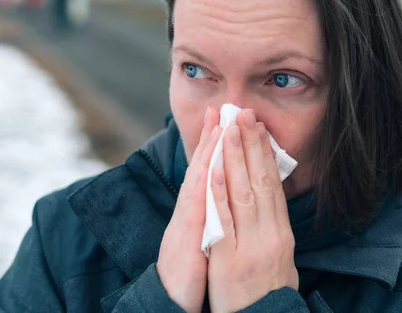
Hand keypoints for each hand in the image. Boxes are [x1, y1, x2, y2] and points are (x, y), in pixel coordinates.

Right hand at [157, 107, 220, 312]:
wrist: (173, 297)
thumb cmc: (192, 267)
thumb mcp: (206, 234)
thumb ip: (214, 212)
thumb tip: (225, 193)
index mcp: (200, 208)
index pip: (211, 170)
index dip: (219, 145)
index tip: (228, 119)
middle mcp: (191, 210)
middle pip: (203, 168)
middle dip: (212, 137)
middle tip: (220, 108)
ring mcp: (186, 222)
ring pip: (198, 182)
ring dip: (208, 154)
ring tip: (217, 127)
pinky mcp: (186, 240)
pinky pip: (194, 211)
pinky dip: (202, 190)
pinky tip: (208, 171)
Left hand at [208, 109, 298, 312]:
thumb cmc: (271, 298)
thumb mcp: (284, 266)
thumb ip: (276, 237)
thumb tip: (274, 213)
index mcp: (282, 235)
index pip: (273, 186)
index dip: (266, 156)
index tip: (259, 130)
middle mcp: (270, 235)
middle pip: (260, 182)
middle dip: (251, 145)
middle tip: (245, 114)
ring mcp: (250, 245)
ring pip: (243, 192)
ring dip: (236, 157)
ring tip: (230, 127)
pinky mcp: (229, 259)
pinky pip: (223, 220)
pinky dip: (219, 191)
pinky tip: (214, 167)